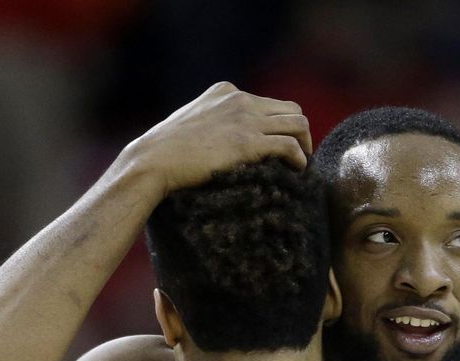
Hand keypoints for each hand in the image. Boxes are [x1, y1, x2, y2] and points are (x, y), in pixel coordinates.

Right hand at [133, 82, 311, 197]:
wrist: (154, 160)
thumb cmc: (165, 151)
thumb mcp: (191, 124)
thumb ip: (211, 124)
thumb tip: (219, 144)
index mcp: (226, 91)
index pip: (268, 102)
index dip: (280, 123)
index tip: (280, 143)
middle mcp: (240, 99)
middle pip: (290, 108)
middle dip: (300, 131)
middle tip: (299, 155)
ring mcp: (246, 119)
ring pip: (297, 123)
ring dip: (305, 144)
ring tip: (302, 164)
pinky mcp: (249, 143)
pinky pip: (290, 146)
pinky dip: (300, 158)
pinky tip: (298, 170)